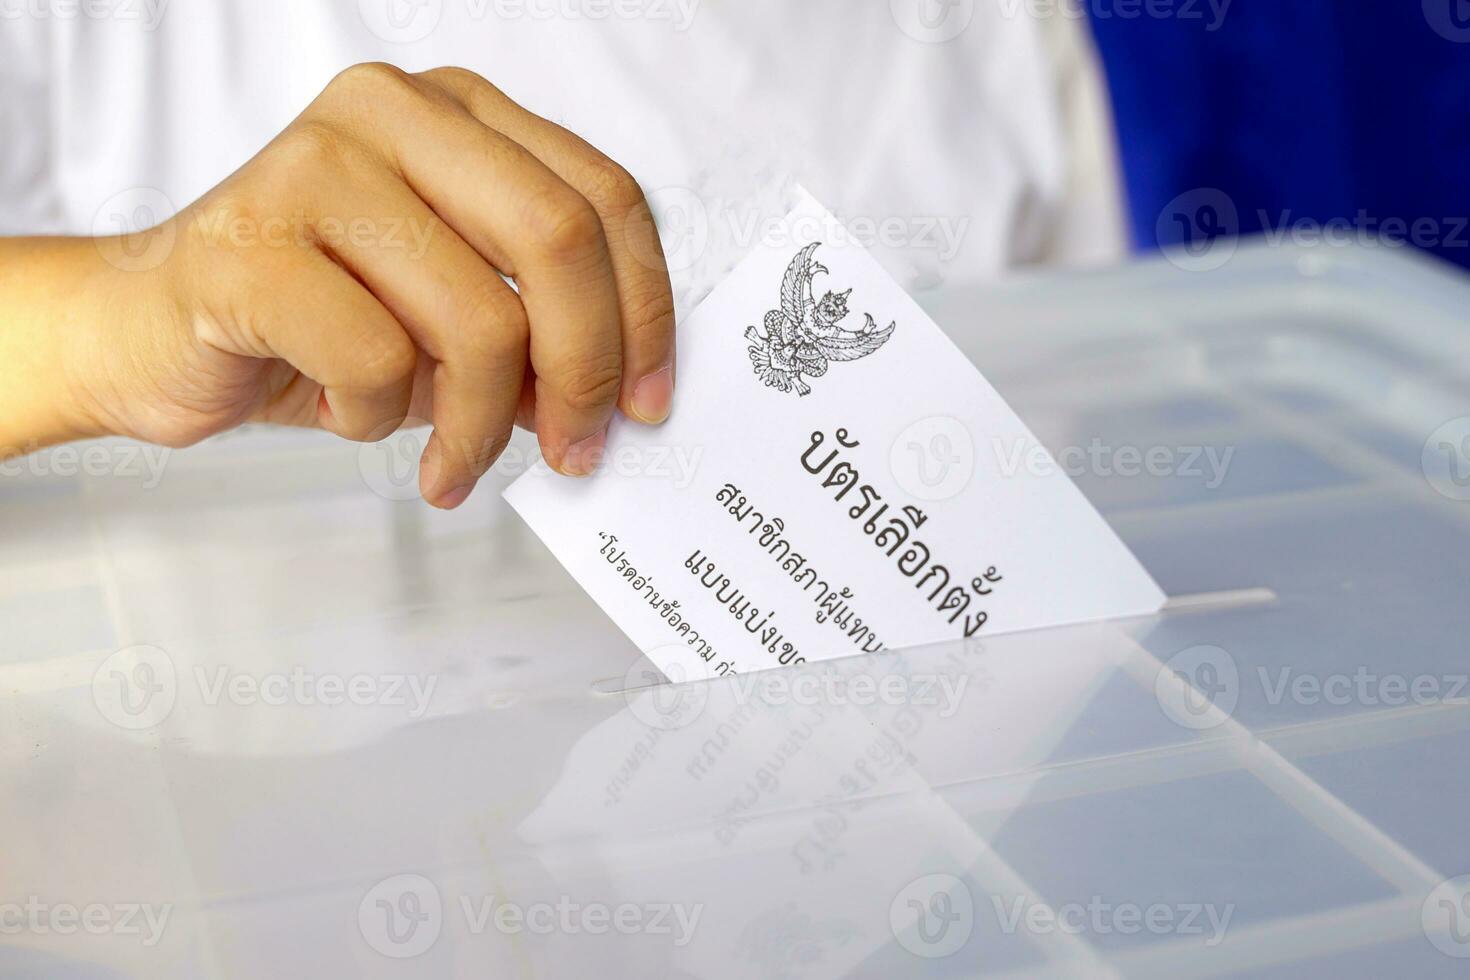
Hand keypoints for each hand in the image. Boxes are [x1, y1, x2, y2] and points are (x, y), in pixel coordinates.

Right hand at [47, 64, 675, 507]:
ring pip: (478, 318)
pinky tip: (345, 412)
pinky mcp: (250, 241)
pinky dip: (378, 418)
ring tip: (450, 461)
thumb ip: (538, 328)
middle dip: (585, 370)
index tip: (647, 404)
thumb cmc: (313, 322)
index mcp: (457, 114)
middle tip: (576, 451)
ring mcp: (314, 164)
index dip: (646, 311)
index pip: (603, 198)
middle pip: (558, 238)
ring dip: (479, 424)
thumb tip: (624, 397)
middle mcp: (392, 115)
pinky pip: (378, 360)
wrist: (147, 333)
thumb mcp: (450, 316)